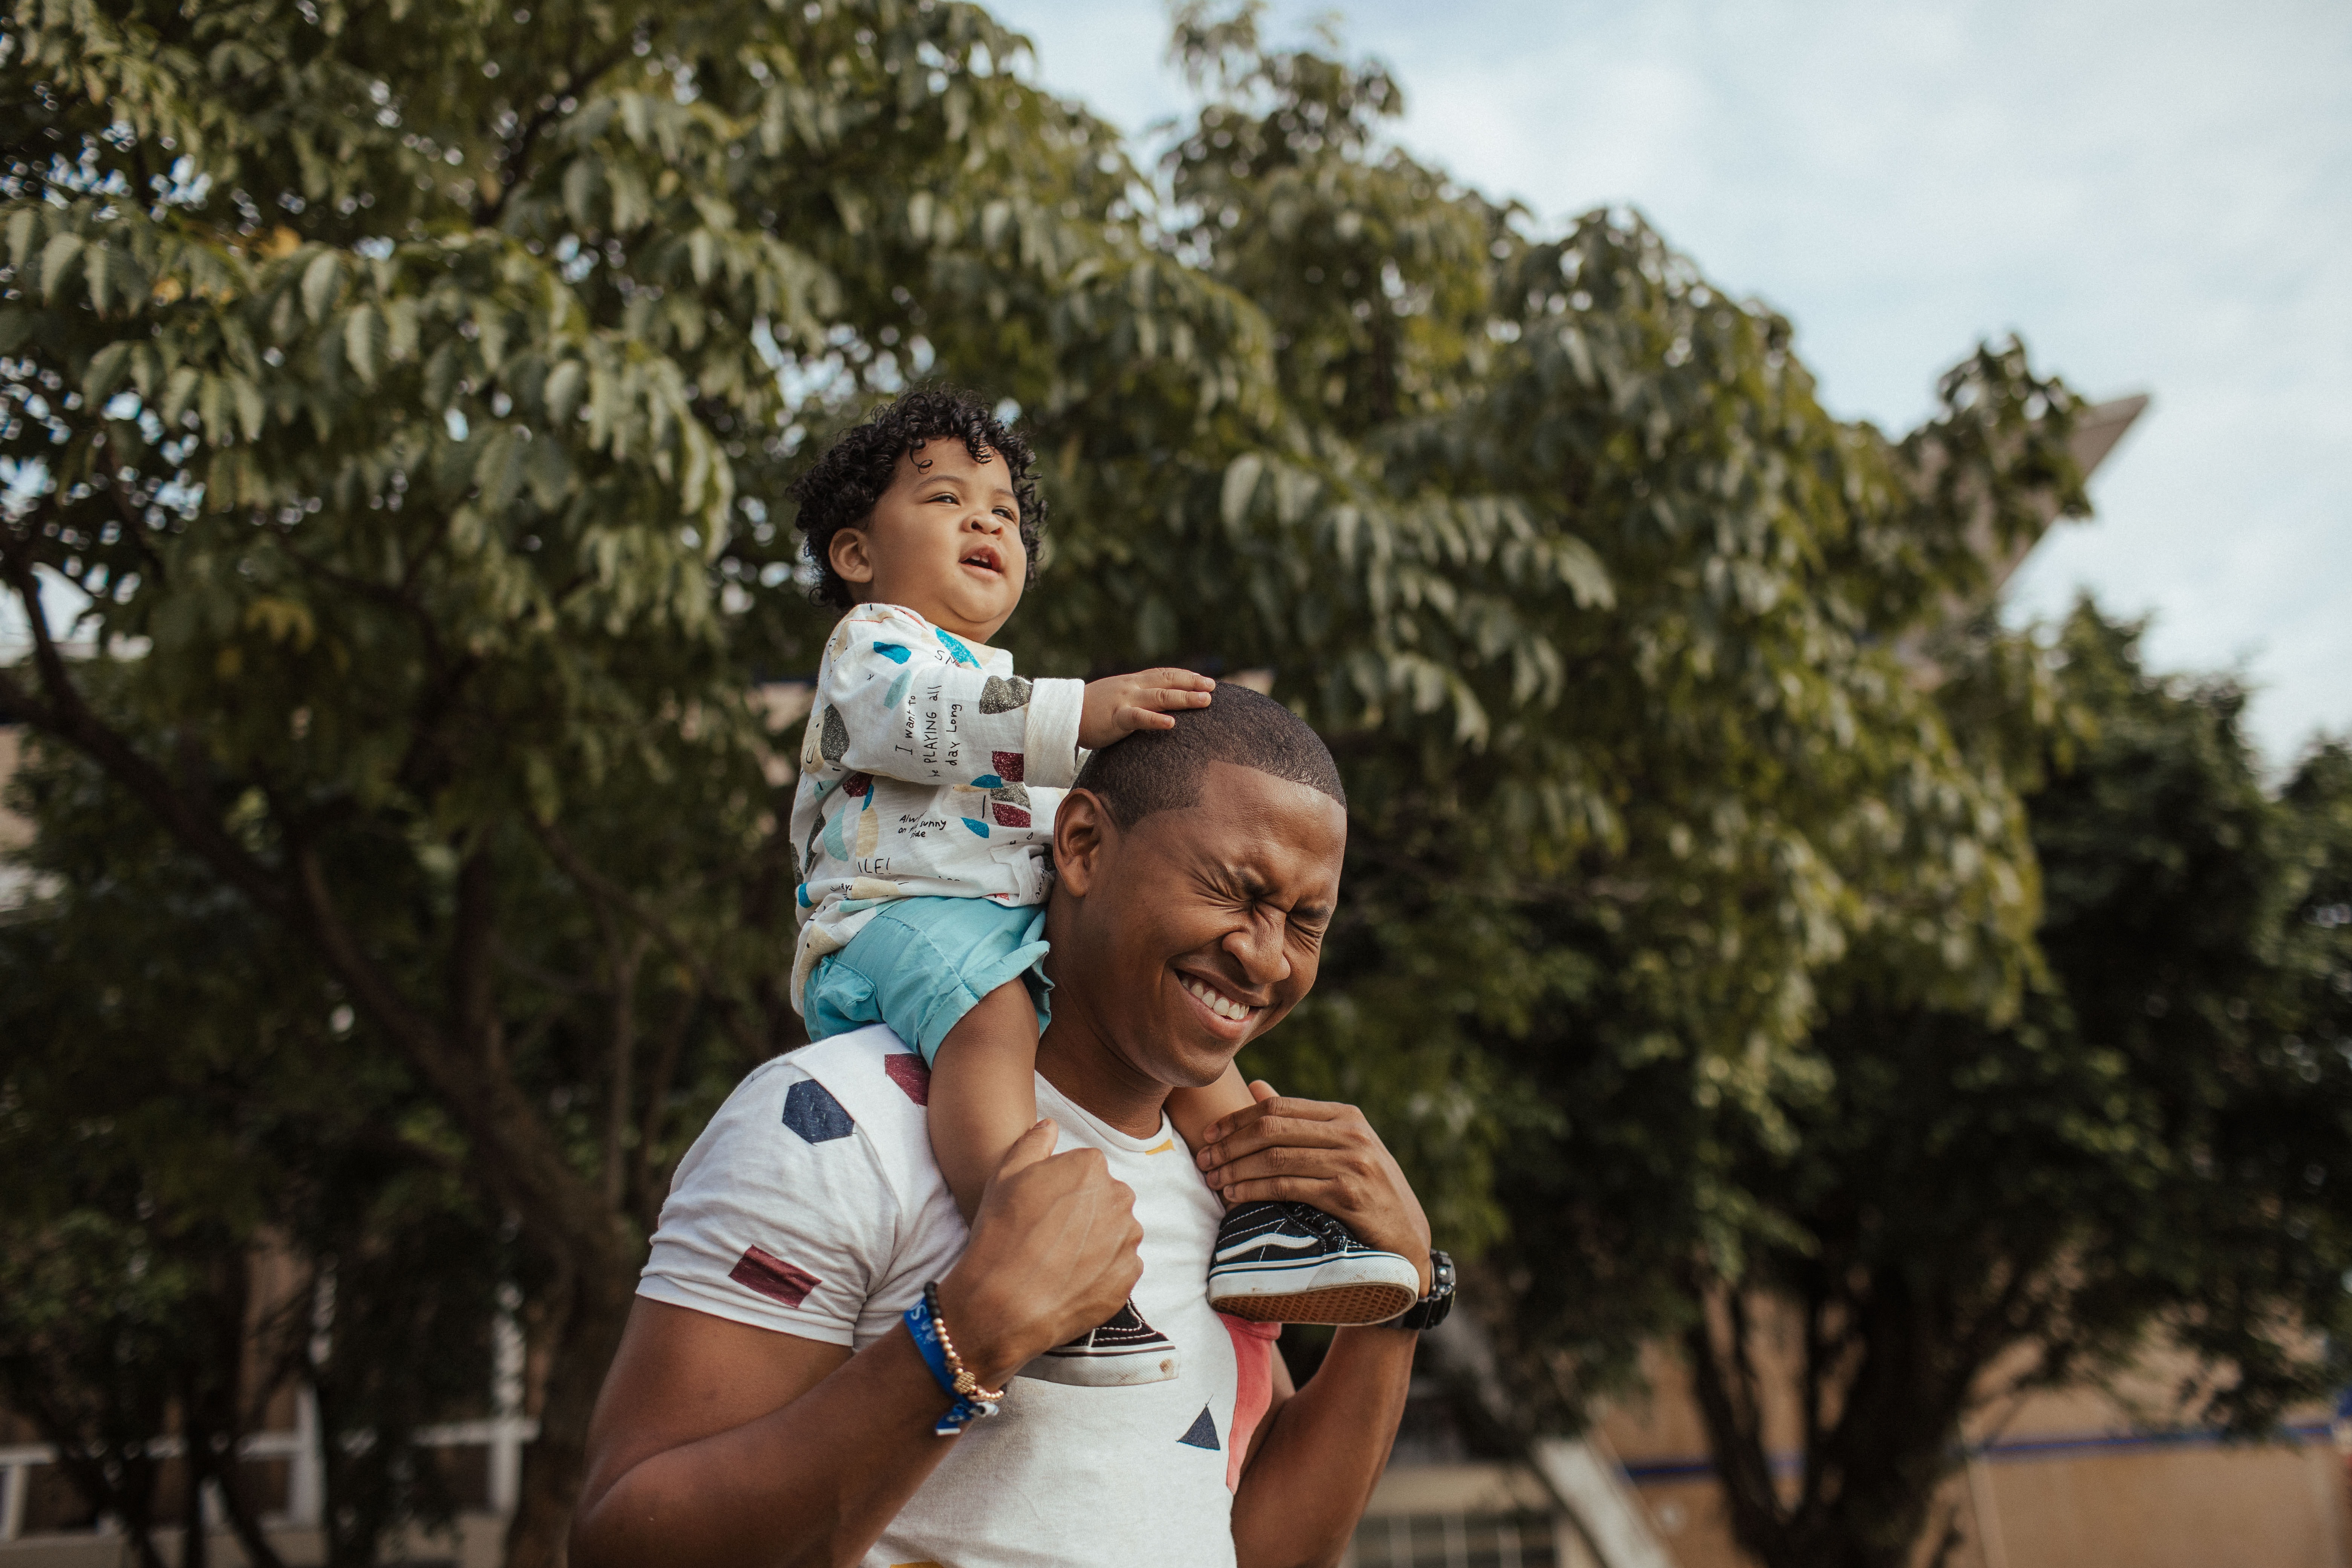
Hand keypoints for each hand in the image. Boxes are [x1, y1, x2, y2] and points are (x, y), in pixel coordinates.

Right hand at [935, 1120, 1143, 1387]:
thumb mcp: (1005, 1174)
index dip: (1060, 1189)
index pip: (1085, 1170)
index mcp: (1091, 1167)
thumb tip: (1051, 1126)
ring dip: (1095, 1241)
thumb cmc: (1001, 1233)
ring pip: (1115, 1232)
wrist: (1003, 1302)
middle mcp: (1119, 1198)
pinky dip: (1101, 1272)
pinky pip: (1119, 1266)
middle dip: (1084, 1213)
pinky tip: (1071, 1279)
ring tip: (1059, 1260)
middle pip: (1105, 1199)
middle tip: (1049, 1237)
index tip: (1041, 1209)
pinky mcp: (1129, 1276)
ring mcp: (1127, 1239)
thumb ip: (1033, 1141)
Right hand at [1079, 668, 1214, 748]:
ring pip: (1160, 696)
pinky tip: (1172, 723)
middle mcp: (1132, 687)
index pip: (1164, 674)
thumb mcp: (1116, 697)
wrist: (1063, 713)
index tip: (1206, 680)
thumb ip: (1136, 698)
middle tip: (1213, 688)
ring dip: (1184, 697)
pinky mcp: (1115, 717)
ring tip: (1205, 701)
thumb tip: (1156, 705)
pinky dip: (1156, 719)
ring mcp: (1125, 700)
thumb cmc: (1090, 710)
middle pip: (1167, 681)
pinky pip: (1139, 717)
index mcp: (1133, 682)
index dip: (1186, 676)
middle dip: (1192, 683)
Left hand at [1195, 1082, 1433, 1294]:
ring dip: (1236, 1169)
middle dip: (1230, 1144)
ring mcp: (1352, 1163)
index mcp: (1345, 1116)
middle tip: (1203, 1160)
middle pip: (1272, 1129)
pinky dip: (1255, 1190)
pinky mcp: (1348, 1196)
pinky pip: (1288, 1187)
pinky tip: (1236, 1197)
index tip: (1209, 1135)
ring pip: (1276, 1158)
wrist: (1408, 1241)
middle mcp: (1351, 1134)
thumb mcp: (1341, 1148)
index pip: (1277, 1107)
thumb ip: (1300, 1121)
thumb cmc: (1368, 1193)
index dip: (1237, 1119)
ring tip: (1213, 1180)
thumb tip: (1257, 1087)